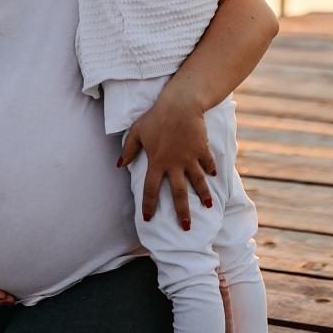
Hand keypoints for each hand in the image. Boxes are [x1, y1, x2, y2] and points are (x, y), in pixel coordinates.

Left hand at [117, 92, 216, 228]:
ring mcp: (190, 158)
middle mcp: (174, 164)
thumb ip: (128, 150)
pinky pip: (208, 163)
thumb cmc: (155, 117)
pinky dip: (211, 170)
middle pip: (178, 194)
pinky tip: (214, 176)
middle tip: (185, 227)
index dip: (148, 206)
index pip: (150, 190)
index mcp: (156, 162)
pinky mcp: (202, 150)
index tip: (148, 219)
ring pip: (198, 182)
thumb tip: (118, 164)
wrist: (180, 105)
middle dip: (182, 212)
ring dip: (204, 195)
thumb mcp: (137, 132)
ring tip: (208, 207)